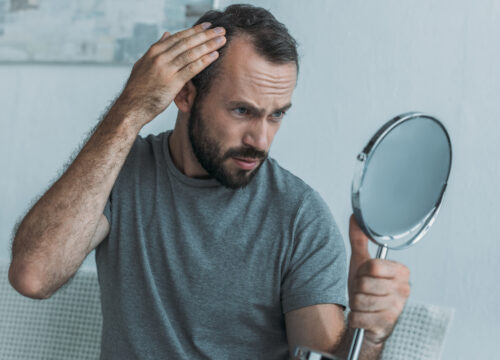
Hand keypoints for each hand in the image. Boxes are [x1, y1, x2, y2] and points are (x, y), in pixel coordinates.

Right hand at [116, 22, 225, 125]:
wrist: (131, 107)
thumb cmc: (138, 88)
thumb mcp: (143, 64)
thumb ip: (156, 49)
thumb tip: (166, 34)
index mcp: (153, 52)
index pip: (178, 37)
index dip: (194, 31)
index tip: (207, 26)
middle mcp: (160, 57)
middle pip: (187, 42)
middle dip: (205, 35)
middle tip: (220, 30)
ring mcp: (166, 69)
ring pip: (191, 53)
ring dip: (209, 45)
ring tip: (222, 40)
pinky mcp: (172, 82)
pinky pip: (191, 68)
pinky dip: (204, 61)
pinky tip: (215, 56)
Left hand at [347, 215, 410, 345]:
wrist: (368, 323)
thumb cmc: (366, 290)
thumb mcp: (361, 263)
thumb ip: (359, 239)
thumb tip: (355, 216)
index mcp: (401, 272)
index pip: (372, 266)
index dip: (362, 272)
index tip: (366, 276)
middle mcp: (404, 290)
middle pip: (364, 283)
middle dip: (357, 289)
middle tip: (363, 292)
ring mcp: (397, 309)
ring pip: (359, 300)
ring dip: (355, 304)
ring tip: (363, 305)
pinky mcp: (387, 326)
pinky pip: (358, 317)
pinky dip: (355, 318)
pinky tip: (363, 318)